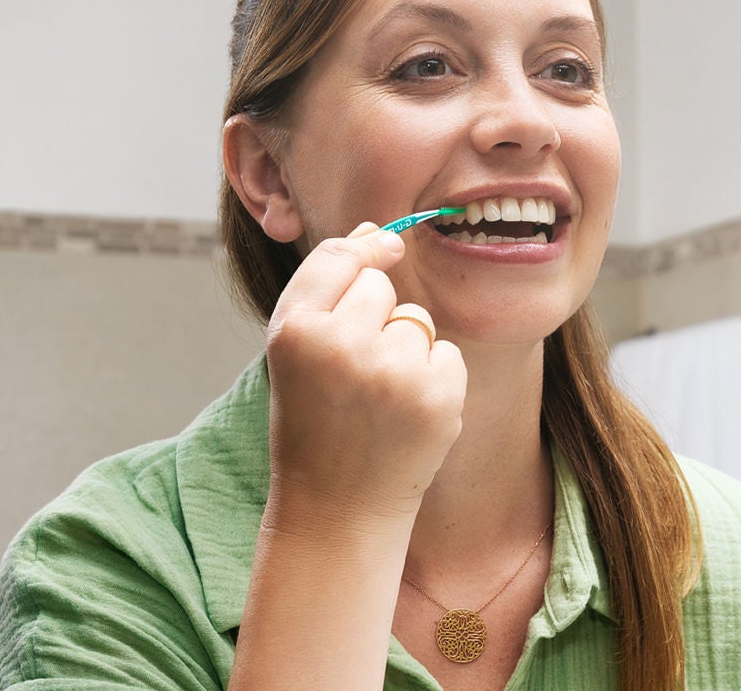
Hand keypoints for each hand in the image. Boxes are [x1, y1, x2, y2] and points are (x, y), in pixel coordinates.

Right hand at [262, 222, 467, 526]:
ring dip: (406, 350)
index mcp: (294, 331)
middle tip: (352, 375)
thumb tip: (377, 231)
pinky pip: (447, 352)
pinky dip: (435, 378)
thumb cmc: (313, 421)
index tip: (383, 247)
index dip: (364, 250)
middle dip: (375, 316)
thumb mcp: (298, 352)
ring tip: (378, 401)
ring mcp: (392, 371)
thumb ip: (329, 288)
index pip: (339, 258)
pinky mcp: (436, 394)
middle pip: (380, 285)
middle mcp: (341, 345)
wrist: (337, 509)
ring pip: (417, 319)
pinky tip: (406, 415)